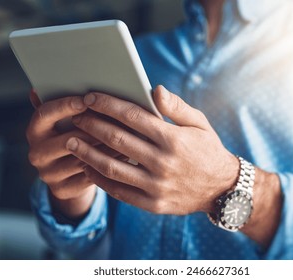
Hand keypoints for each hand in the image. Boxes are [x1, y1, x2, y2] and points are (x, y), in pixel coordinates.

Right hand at [26, 92, 119, 218]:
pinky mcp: (62, 189)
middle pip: (67, 138)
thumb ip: (67, 105)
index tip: (86, 100)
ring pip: (82, 158)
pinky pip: (90, 176)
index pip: (44, 114)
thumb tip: (54, 86)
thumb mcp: (67, 121)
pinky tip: (126, 156)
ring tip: (129, 137)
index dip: (65, 106)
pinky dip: (109, 164)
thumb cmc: (75, 137)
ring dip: (107, 147)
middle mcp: (36, 152)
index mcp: (35, 130)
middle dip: (95, 129)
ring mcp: (48, 174)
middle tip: (118, 120)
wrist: (70, 175)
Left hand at [66, 86, 238, 214]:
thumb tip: (154, 89)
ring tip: (70, 141)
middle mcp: (163, 162)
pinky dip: (99, 178)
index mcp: (173, 138)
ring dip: (87, 152)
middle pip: (117, 139)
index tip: (89, 97)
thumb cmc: (207, 150)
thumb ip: (176, 106)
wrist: (222, 189)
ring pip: (112, 167)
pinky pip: (119, 191)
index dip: (108, 104)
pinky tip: (87, 166)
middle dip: (91, 125)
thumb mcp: (200, 123)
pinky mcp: (152, 203)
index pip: (132, 116)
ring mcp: (157, 185)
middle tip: (75, 117)